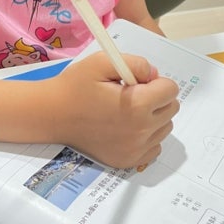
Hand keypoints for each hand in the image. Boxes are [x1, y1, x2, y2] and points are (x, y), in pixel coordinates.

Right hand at [46, 52, 179, 168]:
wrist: (51, 115)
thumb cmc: (75, 86)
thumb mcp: (102, 62)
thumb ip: (136, 64)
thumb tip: (155, 75)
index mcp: (138, 105)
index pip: (171, 90)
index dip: (155, 81)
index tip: (136, 82)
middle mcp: (141, 130)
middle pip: (171, 109)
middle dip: (157, 98)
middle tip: (132, 95)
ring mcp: (135, 149)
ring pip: (164, 128)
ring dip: (153, 117)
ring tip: (127, 111)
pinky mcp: (127, 161)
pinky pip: (154, 147)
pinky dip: (147, 137)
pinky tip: (127, 128)